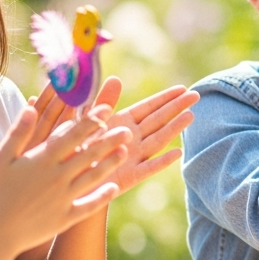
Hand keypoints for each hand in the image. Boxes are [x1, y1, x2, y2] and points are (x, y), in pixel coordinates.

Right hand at [0, 104, 129, 253]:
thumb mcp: (0, 158)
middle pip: (89, 154)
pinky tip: (114, 188)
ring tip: (125, 152)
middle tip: (128, 130)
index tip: (107, 108)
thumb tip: (32, 107)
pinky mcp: (65, 218)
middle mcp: (57, 177)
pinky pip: (89, 206)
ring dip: (110, 164)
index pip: (72, 135)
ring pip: (93, 177)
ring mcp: (63, 198)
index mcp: (42, 160)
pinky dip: (103, 196)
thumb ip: (18, 133)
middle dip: (110, 141)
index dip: (91, 121)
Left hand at [31, 78, 197, 194]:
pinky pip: (148, 168)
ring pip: (158, 140)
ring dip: (174, 128)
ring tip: (190, 116)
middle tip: (195, 95)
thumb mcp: (85, 122)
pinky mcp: (129, 177)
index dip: (165, 98)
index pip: (148, 108)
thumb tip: (116, 78)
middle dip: (176, 108)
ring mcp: (132, 157)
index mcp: (120, 123)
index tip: (182, 89)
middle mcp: (131, 138)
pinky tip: (177, 153)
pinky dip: (162, 161)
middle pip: (158, 120)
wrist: (63, 180)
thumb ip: (102, 103)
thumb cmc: (70, 150)